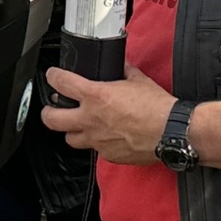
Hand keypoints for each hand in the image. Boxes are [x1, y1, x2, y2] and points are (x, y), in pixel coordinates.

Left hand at [41, 63, 180, 165]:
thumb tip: (119, 65)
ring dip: (71, 131)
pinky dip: (97, 143)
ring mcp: (97, 140)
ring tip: (78, 126)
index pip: (61, 83)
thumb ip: (123, 71)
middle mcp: (91, 119)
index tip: (52, 76)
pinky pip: (95, 150)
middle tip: (52, 108)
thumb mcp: (138, 80)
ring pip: (70, 139)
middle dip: (48, 112)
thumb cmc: (157, 107)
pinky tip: (106, 137)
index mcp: (96, 96)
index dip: (53, 77)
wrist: (172, 132)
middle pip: (52, 119)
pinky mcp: (109, 155)